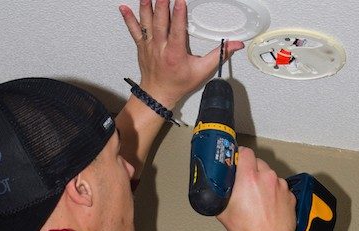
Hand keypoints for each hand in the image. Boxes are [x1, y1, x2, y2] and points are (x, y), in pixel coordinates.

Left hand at [119, 0, 243, 108]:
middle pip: (160, 22)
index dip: (178, 14)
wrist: (158, 94)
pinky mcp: (141, 46)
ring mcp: (149, 46)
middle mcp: (160, 49)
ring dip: (146, 7)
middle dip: (162, 5)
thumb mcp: (202, 71)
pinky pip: (134, 30)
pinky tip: (124, 8)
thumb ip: (219, 55)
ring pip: (146, 23)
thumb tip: (234, 45)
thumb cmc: (178, 83)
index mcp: (175, 54)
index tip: (180, 1)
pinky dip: (128, 19)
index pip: (177, 30)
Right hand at [217, 147, 297, 230]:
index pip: (246, 152)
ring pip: (270, 175)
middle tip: (244, 182)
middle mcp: (266, 177)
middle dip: (251, 169)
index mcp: (248, 177)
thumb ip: (220, 196)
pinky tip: (268, 204)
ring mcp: (280, 185)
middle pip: (258, 162)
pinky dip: (274, 192)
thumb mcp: (223, 212)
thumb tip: (215, 192)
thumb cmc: (248, 228)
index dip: (240, 154)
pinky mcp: (290, 195)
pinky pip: (280, 187)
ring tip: (258, 197)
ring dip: (263, 181)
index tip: (236, 159)